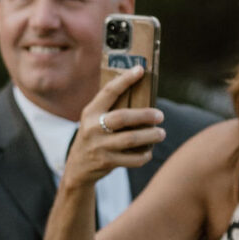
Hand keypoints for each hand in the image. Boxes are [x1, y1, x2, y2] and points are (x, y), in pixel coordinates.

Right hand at [62, 67, 165, 186]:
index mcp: (90, 112)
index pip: (108, 92)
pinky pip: (132, 159)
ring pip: (130, 139)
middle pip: (123, 117)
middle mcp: (92, 128)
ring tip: (161, 133)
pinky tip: (148, 152)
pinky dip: (144, 155)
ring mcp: (99, 146)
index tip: (140, 70)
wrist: (77, 169)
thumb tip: (139, 91)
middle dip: (145, 115)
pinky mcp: (106, 162)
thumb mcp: (93, 121)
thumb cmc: (93, 138)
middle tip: (160, 115)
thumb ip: (109, 109)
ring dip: (150, 136)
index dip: (125, 80)